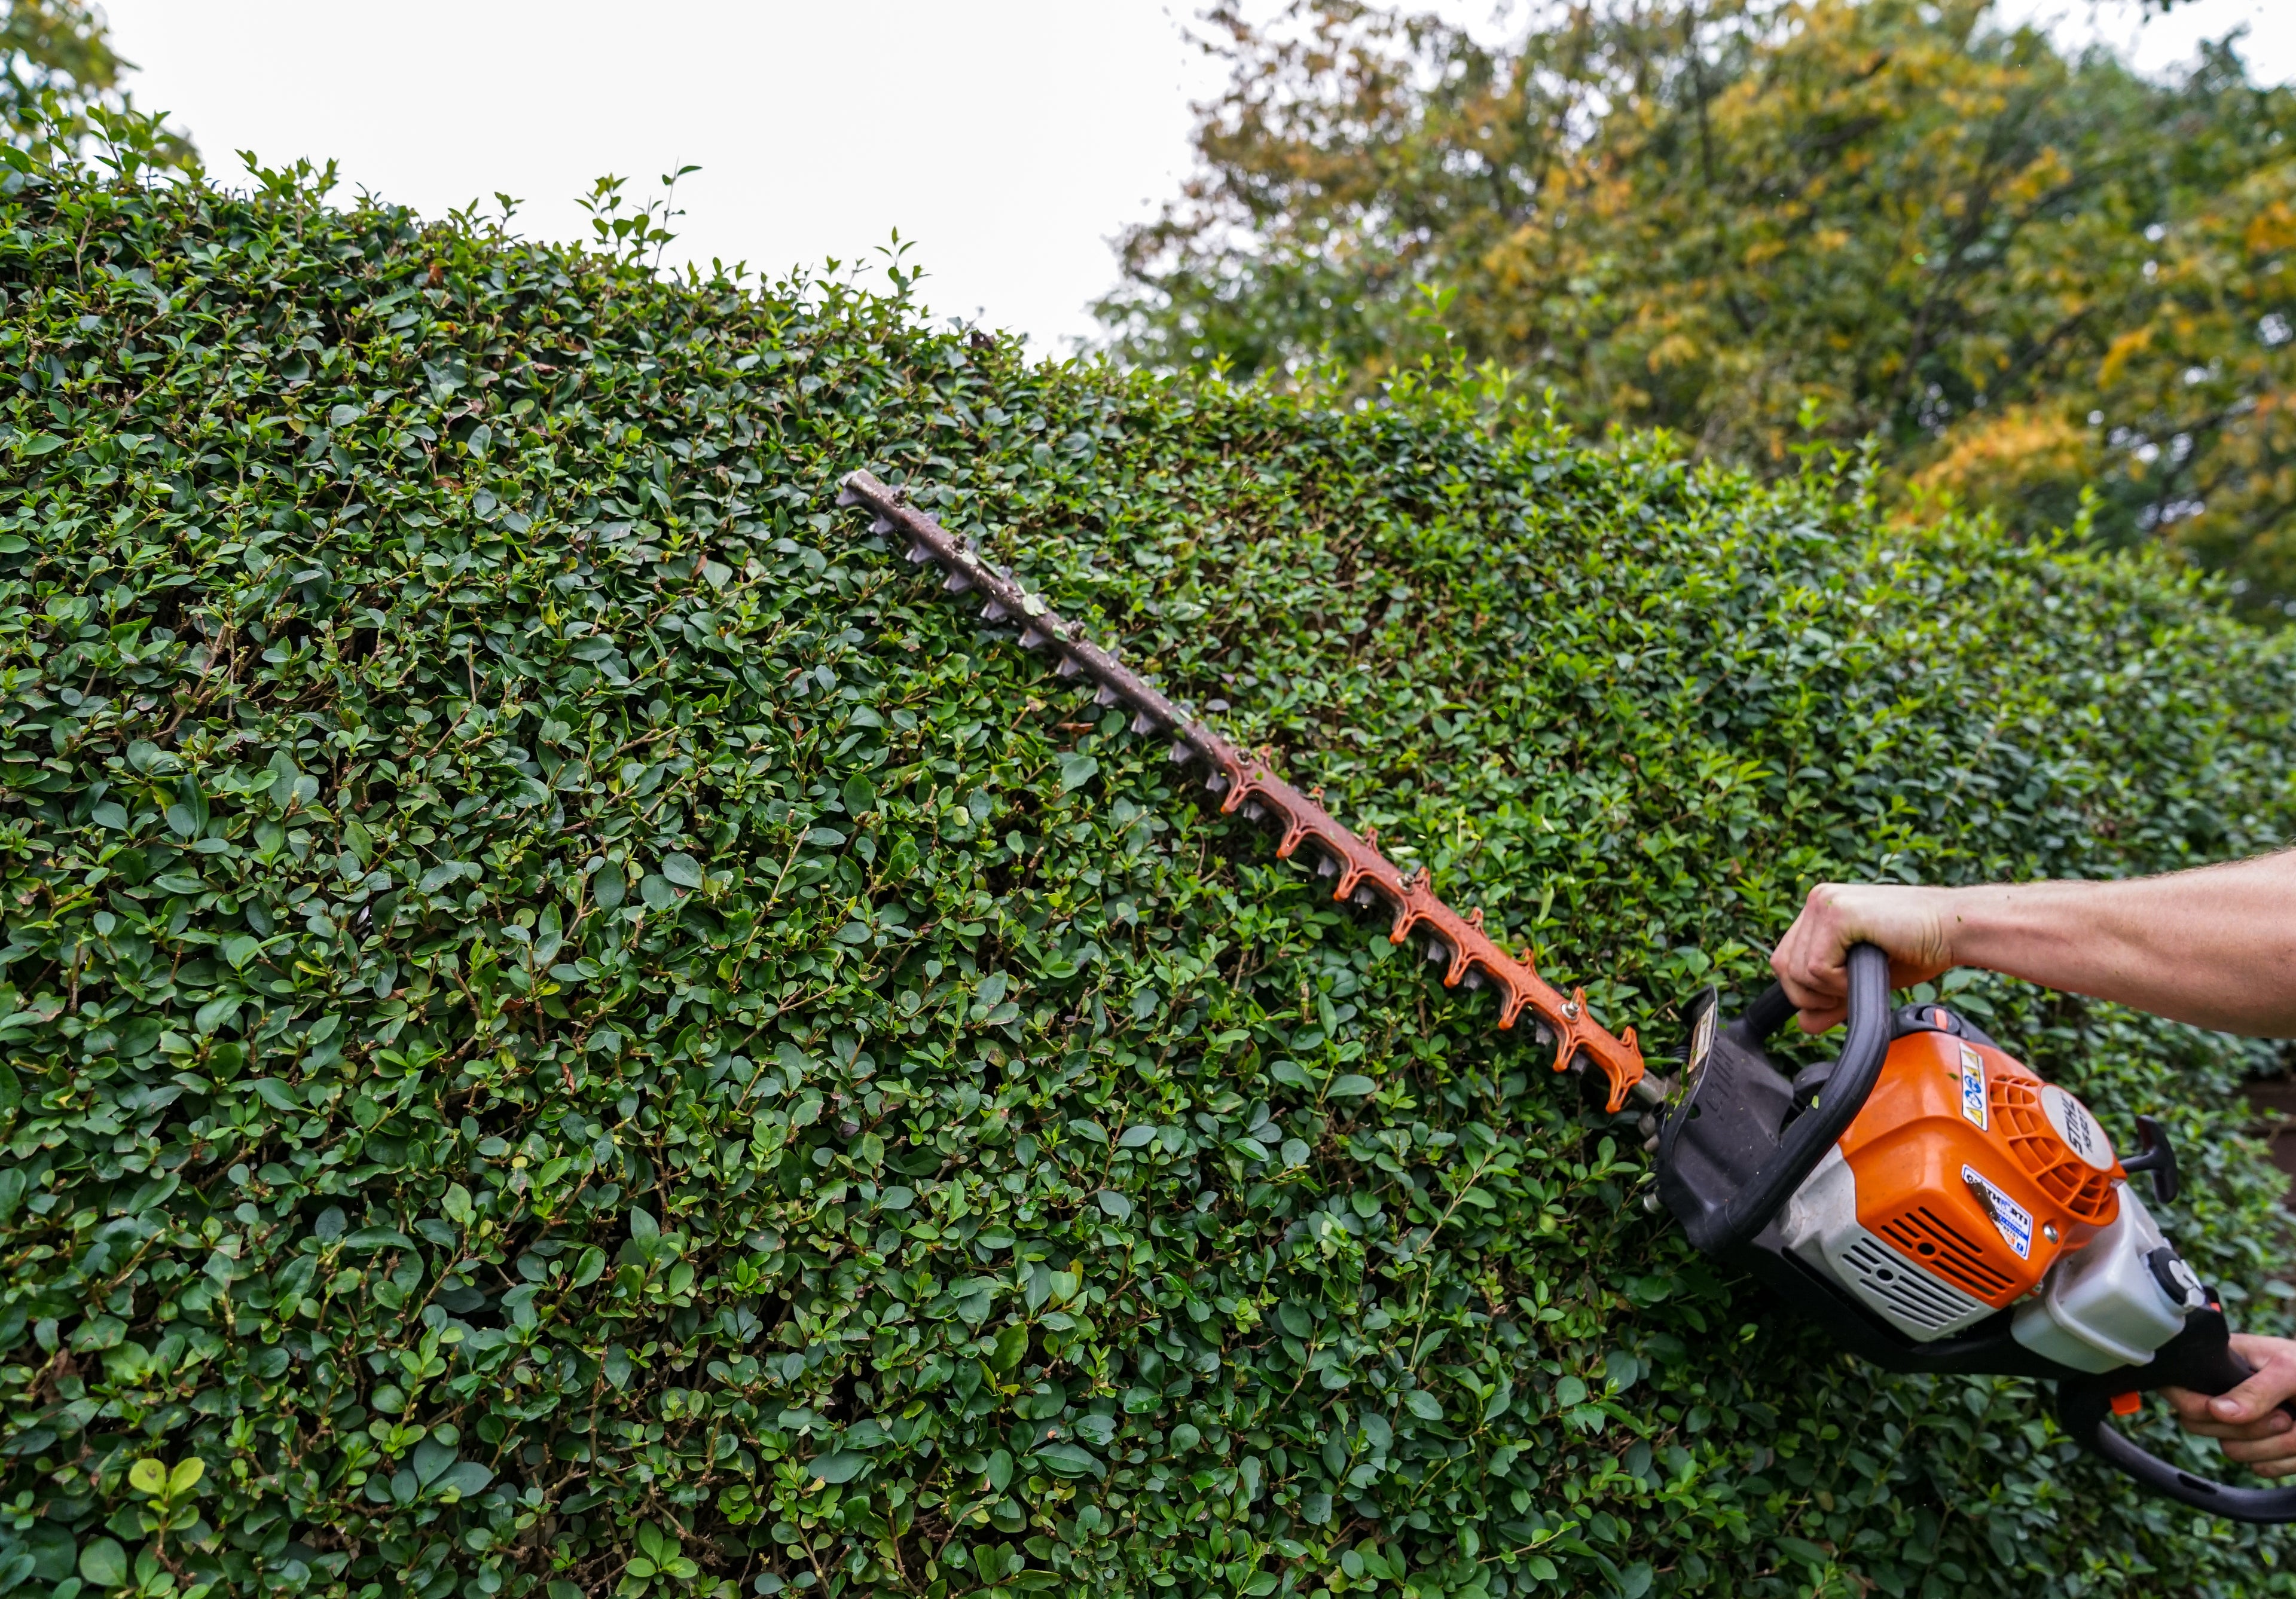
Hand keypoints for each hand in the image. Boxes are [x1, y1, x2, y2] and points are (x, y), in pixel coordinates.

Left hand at [1770, 883, 1957, 1032]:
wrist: (1955, 931)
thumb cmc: (1919, 948)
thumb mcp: (1864, 979)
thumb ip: (1833, 999)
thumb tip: (1803, 1024)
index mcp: (1821, 911)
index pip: (1785, 961)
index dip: (1806, 991)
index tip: (1839, 997)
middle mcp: (1817, 900)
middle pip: (1783, 967)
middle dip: (1813, 995)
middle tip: (1851, 992)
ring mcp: (1825, 903)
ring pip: (1797, 969)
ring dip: (1831, 989)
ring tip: (1864, 978)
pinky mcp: (1837, 912)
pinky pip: (1817, 967)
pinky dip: (1840, 983)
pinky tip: (1867, 971)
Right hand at [2162, 1335, 2295, 1477]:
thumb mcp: (2289, 1370)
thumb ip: (2255, 1390)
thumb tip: (2218, 1411)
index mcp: (2219, 1366)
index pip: (2177, 1390)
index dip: (2195, 1406)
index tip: (2224, 1412)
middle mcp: (2223, 1397)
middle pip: (2199, 1427)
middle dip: (2248, 1427)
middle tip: (2283, 1415)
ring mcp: (2241, 1426)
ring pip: (2233, 1451)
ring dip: (2275, 1443)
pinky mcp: (2262, 1451)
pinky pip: (2261, 1469)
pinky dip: (2287, 1459)